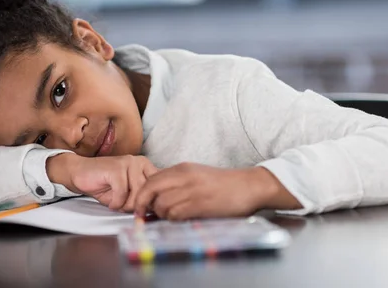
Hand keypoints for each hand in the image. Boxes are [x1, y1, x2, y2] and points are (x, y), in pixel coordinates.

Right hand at [47, 153, 157, 211]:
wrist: (80, 173)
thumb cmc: (105, 185)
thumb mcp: (129, 193)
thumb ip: (143, 196)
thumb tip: (155, 209)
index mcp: (146, 166)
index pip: (158, 189)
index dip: (150, 203)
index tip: (140, 210)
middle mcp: (140, 162)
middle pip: (148, 194)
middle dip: (135, 206)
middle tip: (123, 207)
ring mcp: (128, 163)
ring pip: (137, 194)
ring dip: (125, 205)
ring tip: (116, 203)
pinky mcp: (116, 168)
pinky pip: (122, 193)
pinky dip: (115, 203)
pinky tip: (110, 202)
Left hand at [134, 163, 300, 219]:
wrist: (249, 186)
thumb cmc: (222, 184)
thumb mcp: (195, 175)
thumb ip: (176, 183)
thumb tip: (155, 198)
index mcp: (182, 168)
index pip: (150, 179)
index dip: (141, 195)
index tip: (139, 207)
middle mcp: (184, 176)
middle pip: (151, 190)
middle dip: (144, 205)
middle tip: (145, 216)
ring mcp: (192, 190)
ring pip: (161, 204)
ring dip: (161, 215)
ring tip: (170, 217)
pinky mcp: (201, 204)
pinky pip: (176, 213)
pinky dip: (173, 219)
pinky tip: (181, 219)